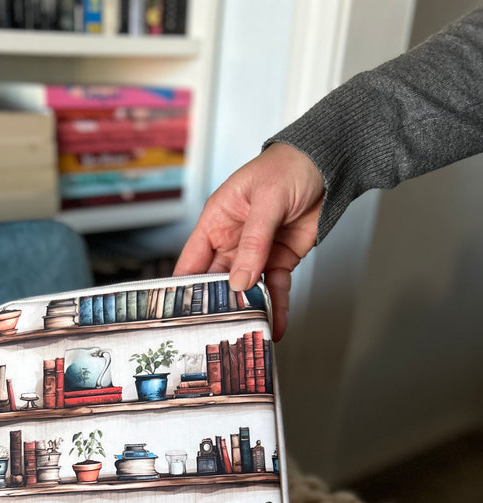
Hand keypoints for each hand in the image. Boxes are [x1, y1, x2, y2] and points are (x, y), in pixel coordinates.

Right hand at [174, 142, 324, 339]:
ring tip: (246, 333)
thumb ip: (254, 242)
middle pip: (217, 281)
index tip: (180, 314)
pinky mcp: (280, 261)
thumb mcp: (267, 200)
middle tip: (214, 331)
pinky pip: (275, 289)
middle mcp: (232, 241)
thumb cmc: (288, 167)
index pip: (192, 260)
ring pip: (246, 290)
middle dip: (217, 306)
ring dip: (248, 310)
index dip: (184, 287)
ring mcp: (256, 254)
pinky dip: (277, 307)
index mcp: (216, 221)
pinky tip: (277, 326)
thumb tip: (240, 281)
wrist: (327, 165)